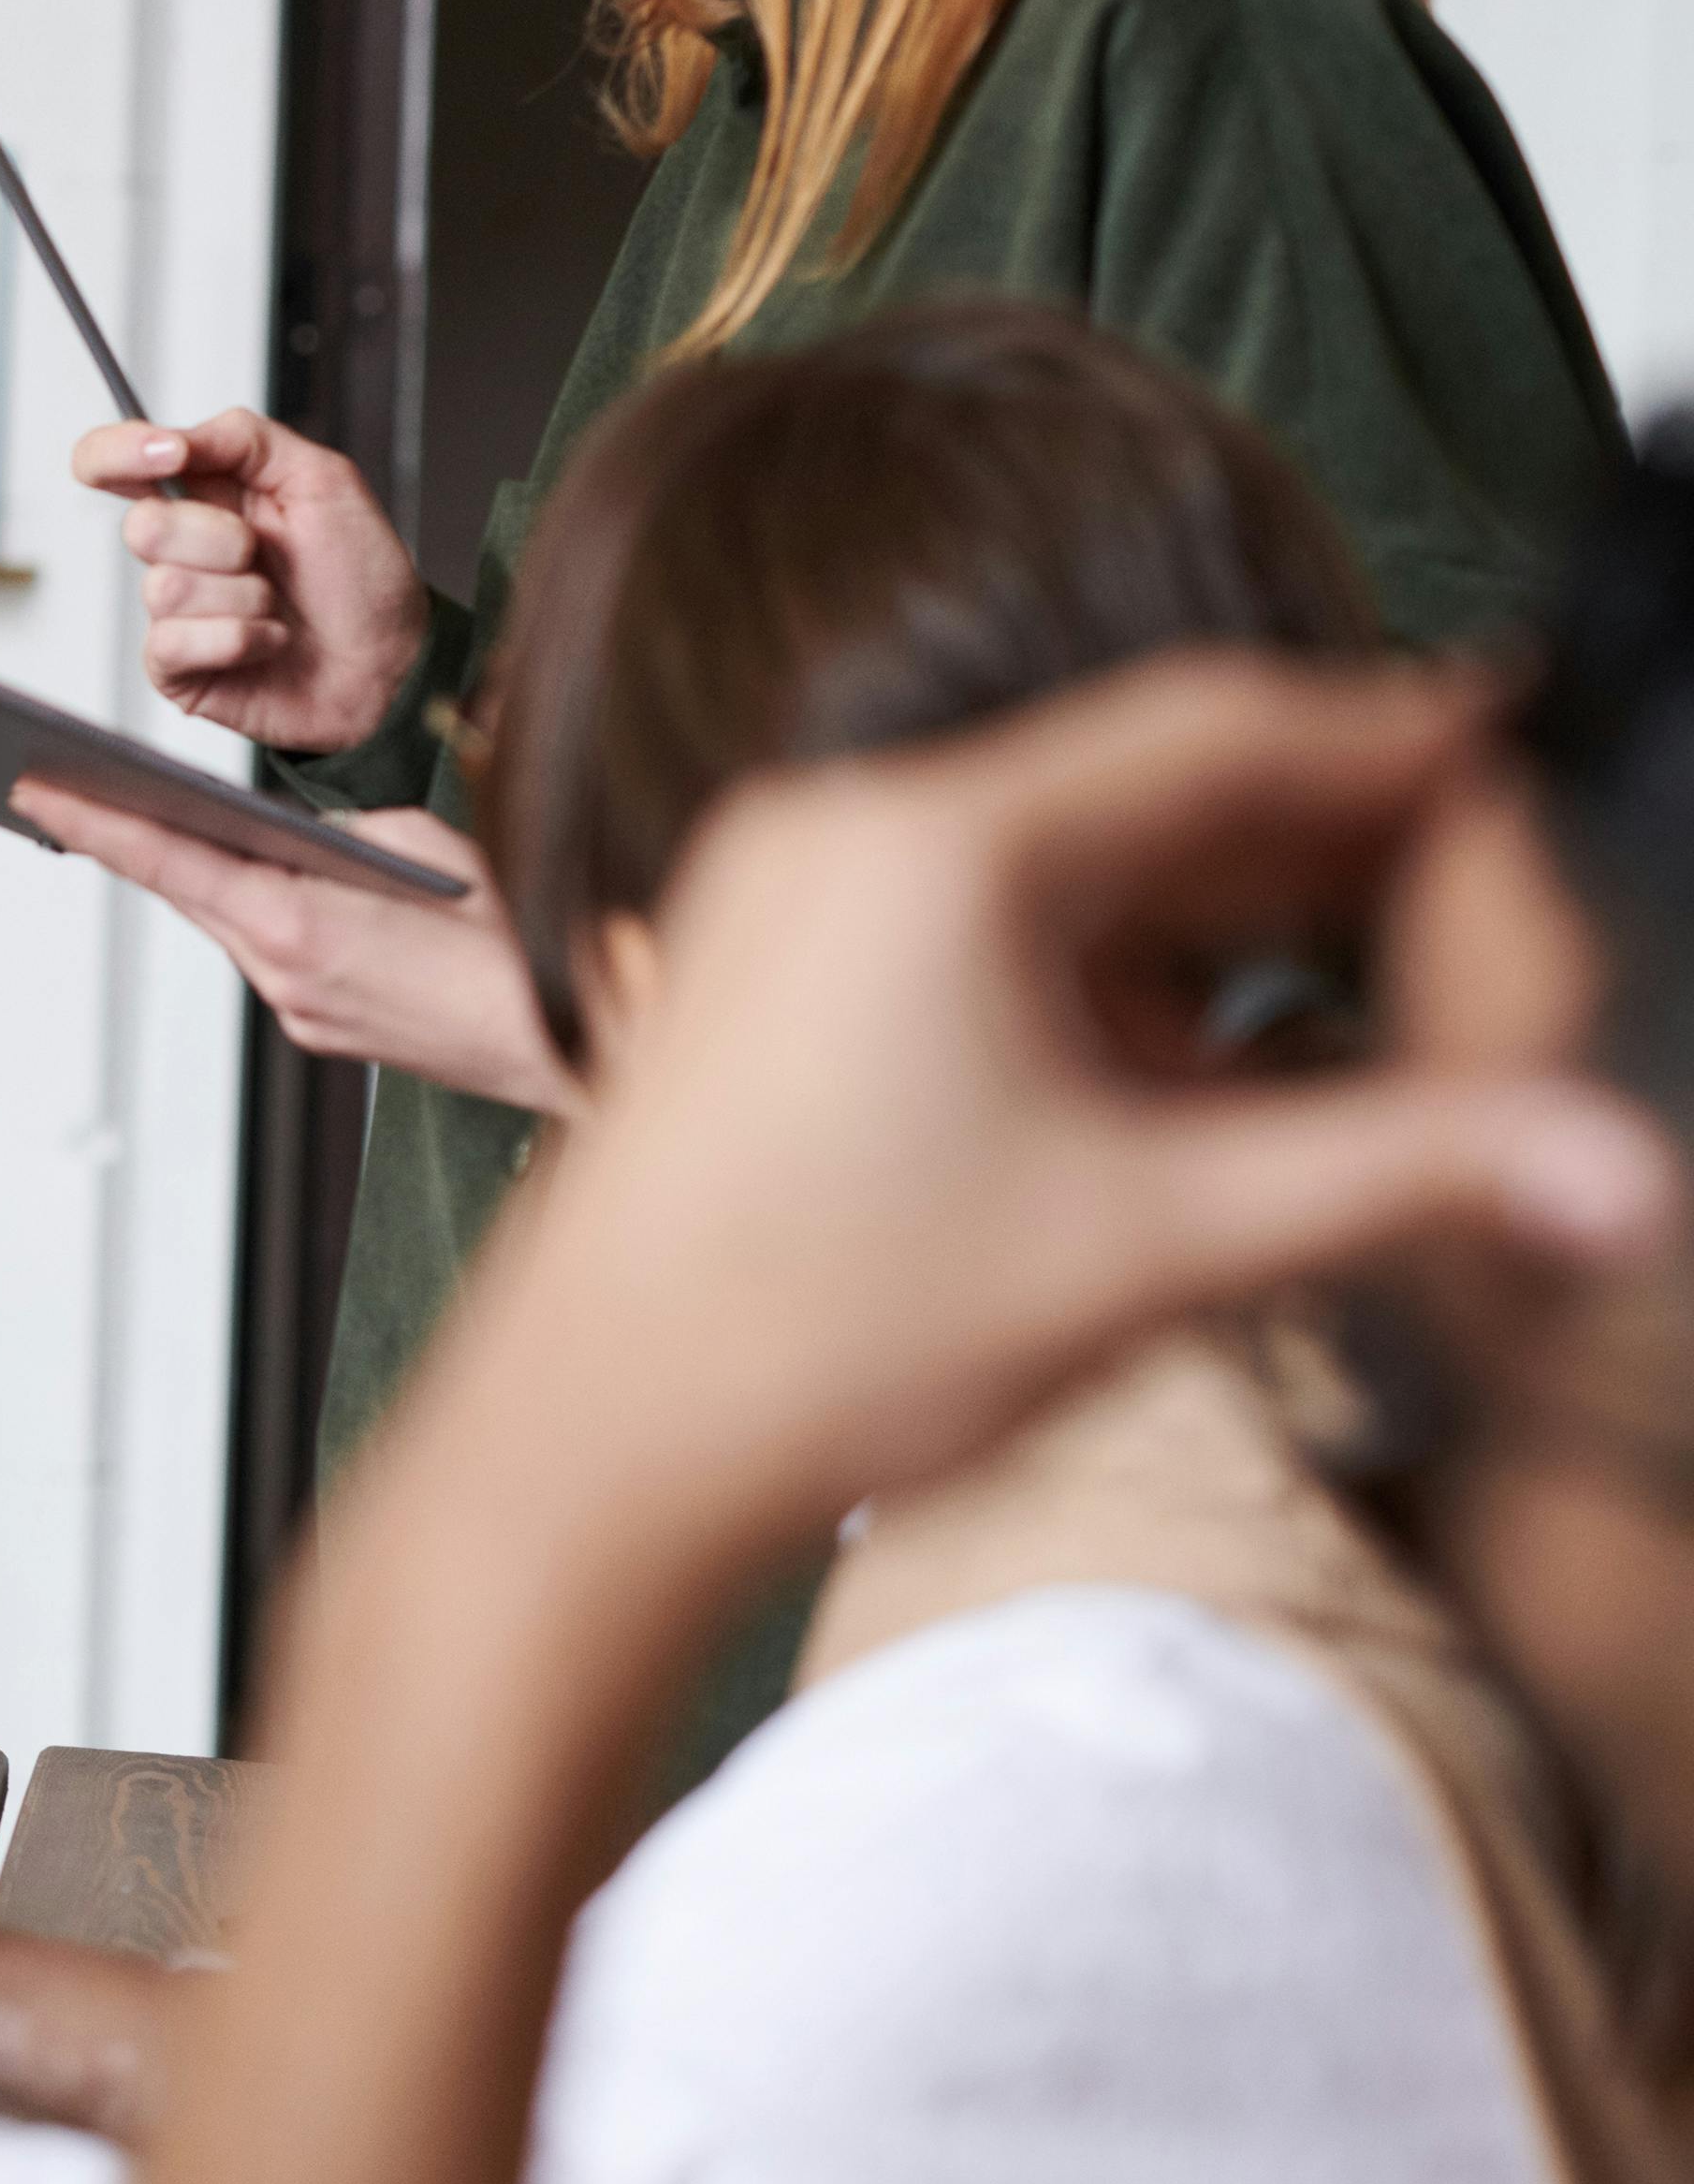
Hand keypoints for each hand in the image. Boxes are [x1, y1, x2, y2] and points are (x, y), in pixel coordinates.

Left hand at [12, 784, 580, 1115]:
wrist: (574, 1042)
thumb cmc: (515, 939)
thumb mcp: (422, 849)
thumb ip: (340, 834)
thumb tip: (293, 832)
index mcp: (295, 923)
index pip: (169, 860)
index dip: (95, 822)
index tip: (35, 789)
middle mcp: (282, 975)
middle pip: (187, 891)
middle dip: (130, 836)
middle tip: (64, 785)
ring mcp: (301, 1010)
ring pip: (228, 924)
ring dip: (196, 875)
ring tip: (145, 817)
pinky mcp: (326, 1028)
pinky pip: (271, 954)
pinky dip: (254, 911)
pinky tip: (252, 880)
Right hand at [71, 412, 425, 757]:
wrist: (392, 663)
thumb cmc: (363, 578)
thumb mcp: (323, 477)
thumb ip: (243, 438)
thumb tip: (173, 437)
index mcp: (206, 495)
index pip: (113, 461)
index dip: (117, 451)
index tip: (168, 454)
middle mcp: (182, 549)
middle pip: (141, 524)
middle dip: (220, 538)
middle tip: (264, 554)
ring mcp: (174, 610)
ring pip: (166, 587)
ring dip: (244, 596)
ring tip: (277, 606)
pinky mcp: (176, 666)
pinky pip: (175, 641)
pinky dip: (239, 639)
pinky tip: (268, 641)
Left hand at [439, 654, 1676, 1588]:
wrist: (591, 1453)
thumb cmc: (817, 1339)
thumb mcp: (1157, 1243)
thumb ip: (1403, 1177)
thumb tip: (1612, 1168)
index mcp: (928, 846)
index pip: (1216, 731)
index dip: (1388, 740)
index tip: (1508, 749)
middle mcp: (838, 839)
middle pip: (1139, 796)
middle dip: (1316, 850)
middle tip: (1480, 894)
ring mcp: (783, 910)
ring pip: (1059, 874)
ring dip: (1213, 932)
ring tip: (1372, 996)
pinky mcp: (763, 989)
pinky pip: (971, 937)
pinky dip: (1101, 987)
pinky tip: (1201, 1080)